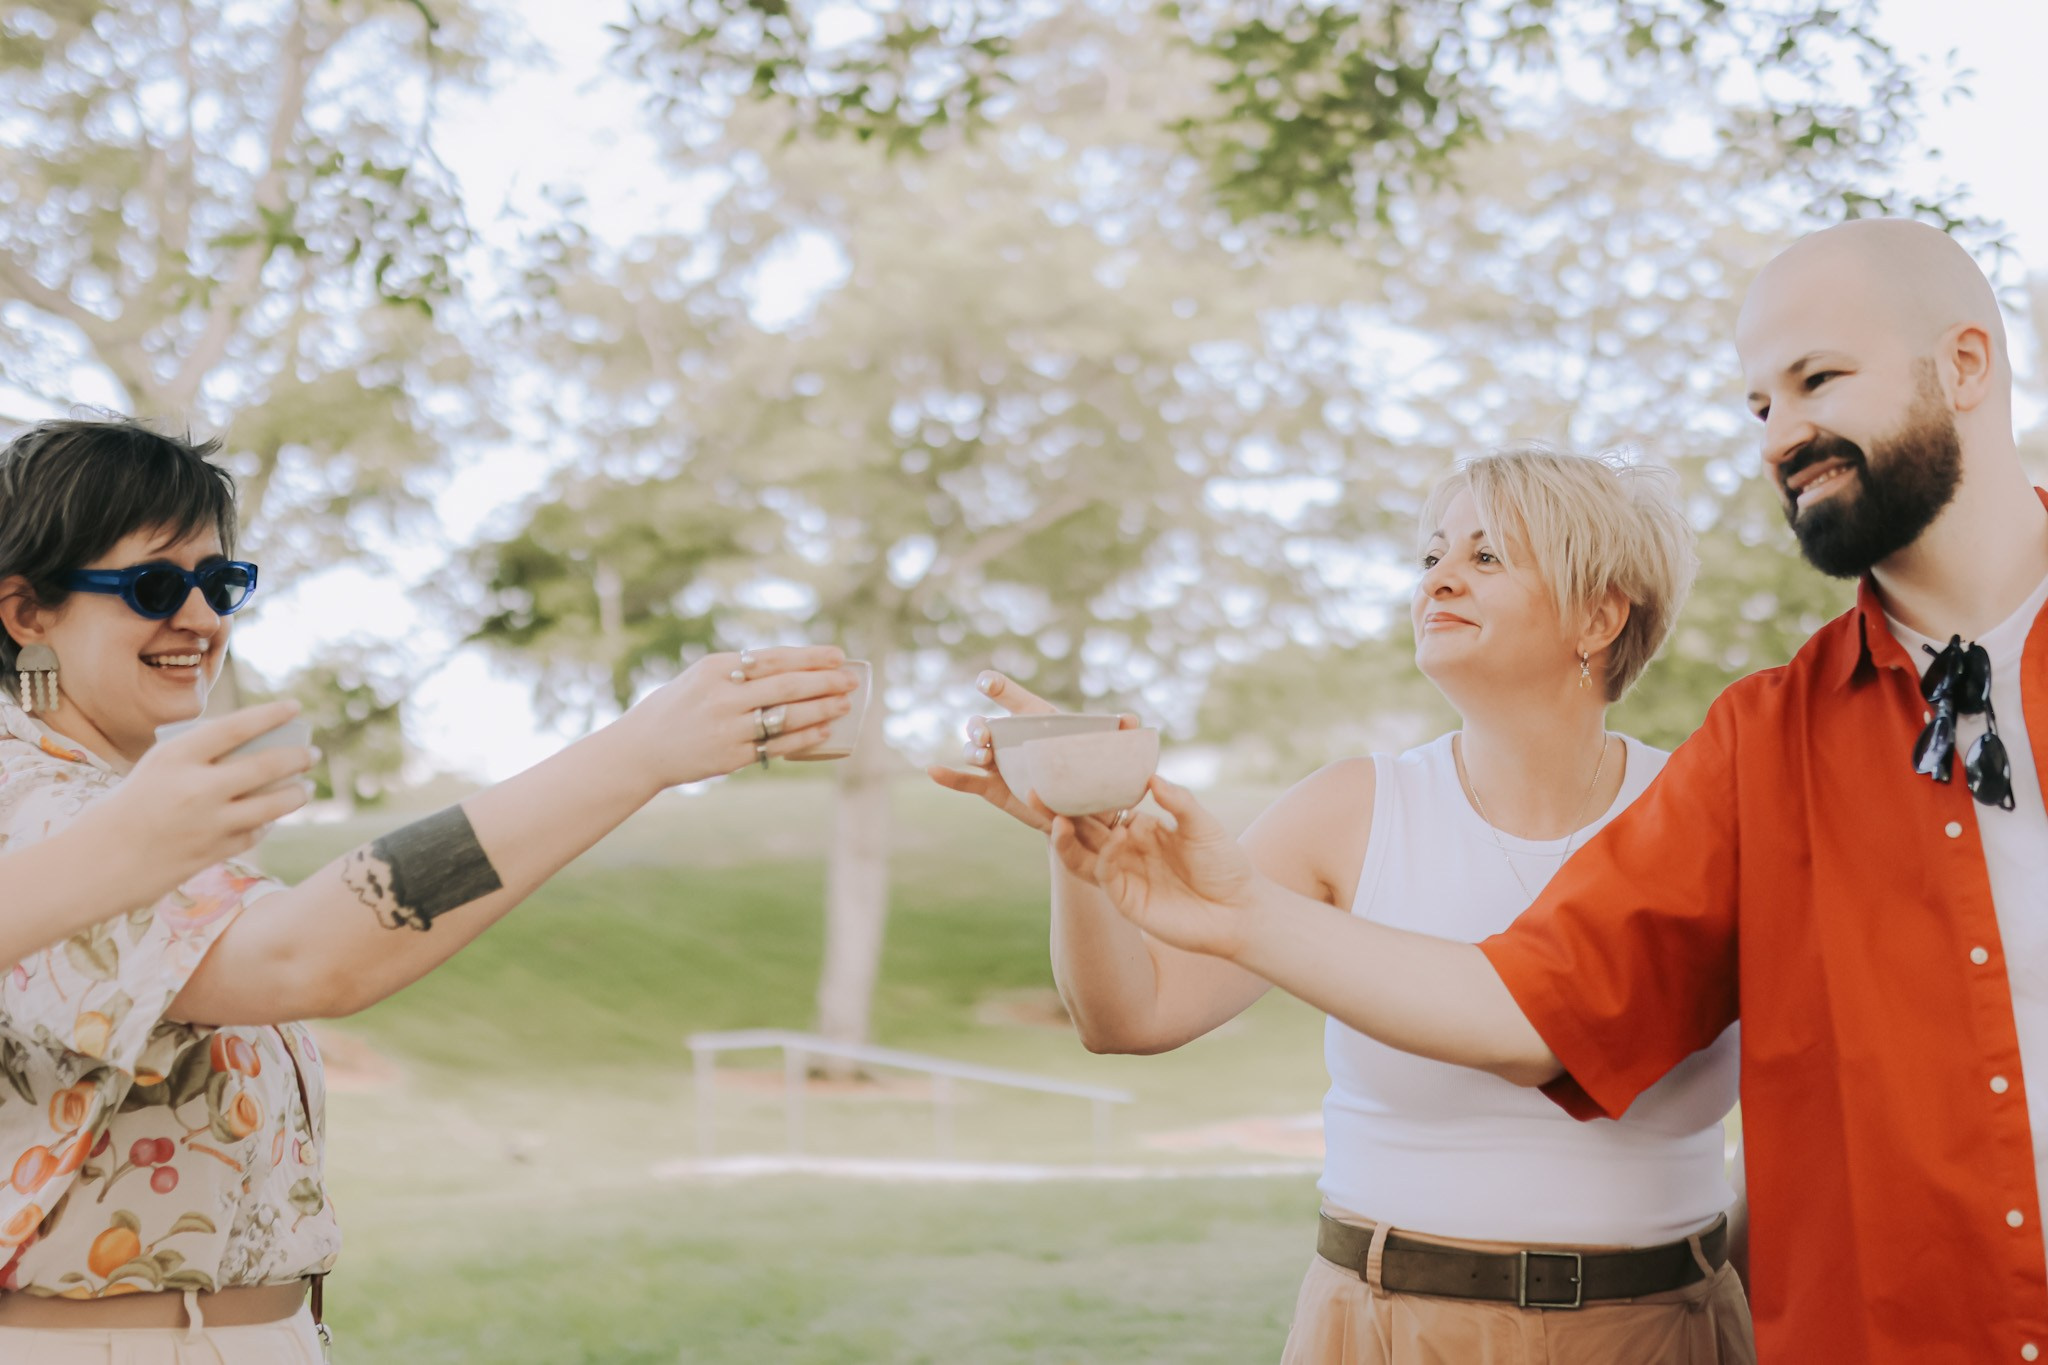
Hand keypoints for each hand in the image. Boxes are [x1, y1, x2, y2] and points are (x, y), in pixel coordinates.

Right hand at [86, 700, 318, 890]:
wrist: (99, 860)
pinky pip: (256, 832)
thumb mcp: (158, 768)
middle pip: (265, 766)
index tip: (295, 707)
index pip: (235, 726)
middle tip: (312, 753)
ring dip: (295, 794)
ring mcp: (208, 822)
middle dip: (297, 757)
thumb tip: (258, 749)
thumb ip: (200, 757)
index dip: (270, 714)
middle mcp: (196, 788)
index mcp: (176, 757)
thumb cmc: (130, 805)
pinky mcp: (215, 852)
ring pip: (272, 805)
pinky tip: (272, 816)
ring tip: (305, 787)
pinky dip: (267, 822)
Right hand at [619, 646, 858, 788]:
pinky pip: (777, 746)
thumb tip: (794, 667)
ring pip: (786, 716)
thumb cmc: (678, 706)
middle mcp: (722, 696)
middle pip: (785, 686)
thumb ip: (740, 671)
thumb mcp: (701, 676)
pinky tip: (824, 730)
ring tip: (844, 703)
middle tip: (850, 679)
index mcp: (715, 669)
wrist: (643, 748)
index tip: (837, 655)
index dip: (809, 657)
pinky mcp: (732, 757)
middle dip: (824, 681)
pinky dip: (804, 737)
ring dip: (821, 709)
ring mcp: (728, 728)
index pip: (773, 658)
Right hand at [925, 669, 1141, 832]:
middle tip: (987, 733)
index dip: (997, 686)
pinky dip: (949, 778)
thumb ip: (1122, 736)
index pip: (1014, 697)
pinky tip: (932, 771)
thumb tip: (1133, 721)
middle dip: (980, 725)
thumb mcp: (1112, 757)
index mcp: (1038, 722)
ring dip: (971, 749)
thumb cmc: (1097, 776)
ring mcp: (1000, 764)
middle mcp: (1013, 740)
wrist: (1087, 817)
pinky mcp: (994, 789)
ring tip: (980, 756)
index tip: (986, 682)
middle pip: (987, 724)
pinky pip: (967, 783)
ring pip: (976, 751)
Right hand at [1049, 776, 1263, 959]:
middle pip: (1082, 830)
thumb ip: (1178, 801)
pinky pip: (1107, 876)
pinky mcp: (1127, 901)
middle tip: (1035, 792)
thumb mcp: (1203, 825)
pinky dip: (1106, 856)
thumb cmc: (1225, 865)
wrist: (1241, 910)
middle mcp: (1125, 850)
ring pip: (1082, 856)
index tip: (1062, 769)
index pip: (1103, 807)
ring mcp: (1123, 876)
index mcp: (1140, 828)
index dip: (1082, 791)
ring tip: (1056, 819)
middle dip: (1057, 812)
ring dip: (1065, 840)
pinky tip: (1116, 838)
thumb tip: (1150, 776)